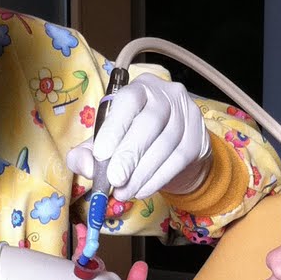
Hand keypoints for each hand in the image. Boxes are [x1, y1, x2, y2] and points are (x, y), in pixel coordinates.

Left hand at [66, 74, 211, 199]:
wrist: (177, 147)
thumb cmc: (136, 138)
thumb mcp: (108, 141)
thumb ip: (89, 152)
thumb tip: (83, 165)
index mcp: (140, 88)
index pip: (128, 101)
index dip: (115, 127)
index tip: (101, 154)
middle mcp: (167, 94)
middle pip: (149, 123)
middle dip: (129, 155)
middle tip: (115, 180)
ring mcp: (187, 115)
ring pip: (165, 144)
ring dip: (142, 173)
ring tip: (124, 191)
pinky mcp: (198, 137)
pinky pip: (178, 160)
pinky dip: (158, 178)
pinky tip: (142, 190)